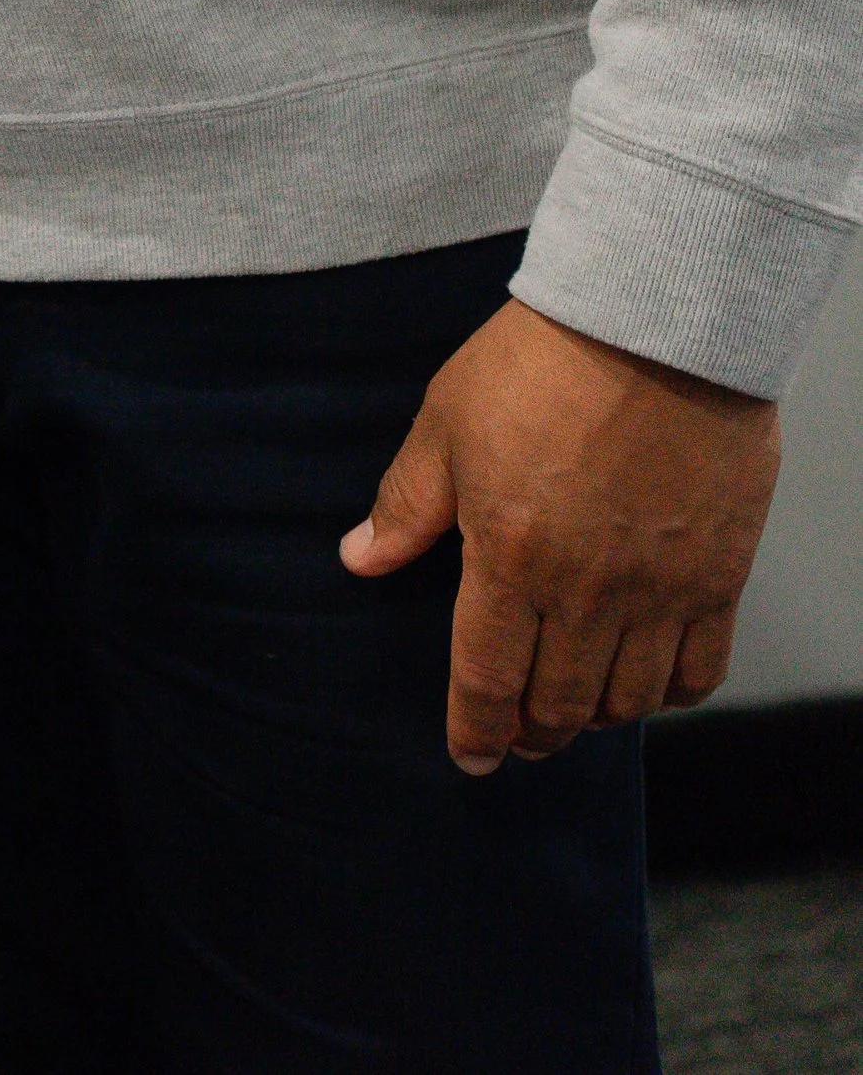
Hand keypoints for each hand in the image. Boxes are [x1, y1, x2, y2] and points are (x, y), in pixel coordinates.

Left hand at [341, 294, 780, 773]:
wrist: (655, 321)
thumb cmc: (544, 360)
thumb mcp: (448, 420)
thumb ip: (407, 502)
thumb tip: (362, 558)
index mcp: (510, 556)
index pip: (486, 679)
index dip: (475, 731)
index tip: (470, 757)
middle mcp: (586, 591)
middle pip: (559, 705)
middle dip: (532, 733)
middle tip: (521, 738)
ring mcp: (658, 589)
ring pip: (628, 700)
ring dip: (596, 717)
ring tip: (577, 709)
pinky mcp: (717, 575)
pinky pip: (699, 671)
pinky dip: (671, 693)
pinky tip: (650, 684)